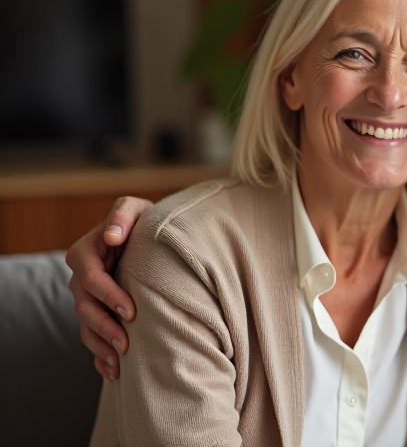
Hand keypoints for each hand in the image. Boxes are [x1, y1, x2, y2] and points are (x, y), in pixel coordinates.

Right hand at [66, 196, 151, 379]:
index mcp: (85, 253)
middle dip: (105, 327)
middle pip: (85, 308)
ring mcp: (87, 298)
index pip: (91, 279)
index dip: (109, 296)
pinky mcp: (98, 312)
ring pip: (87, 327)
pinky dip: (101, 356)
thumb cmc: (144, 220)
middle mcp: (81, 278)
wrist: (150, 238)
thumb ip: (123, 215)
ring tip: (120, 364)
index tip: (131, 311)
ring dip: (102, 347)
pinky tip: (113, 372)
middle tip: (127, 344)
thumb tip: (111, 235)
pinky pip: (92, 338)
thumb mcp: (136, 209)